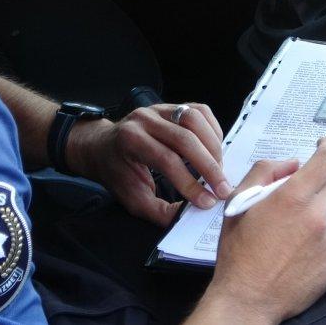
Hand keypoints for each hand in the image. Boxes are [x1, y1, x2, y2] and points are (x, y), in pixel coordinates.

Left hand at [67, 103, 232, 225]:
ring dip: (213, 146)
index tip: (207, 202)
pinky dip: (212, 130)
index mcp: (130, 140)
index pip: (167, 160)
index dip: (189, 182)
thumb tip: (187, 217)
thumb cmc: (117, 173)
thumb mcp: (132, 198)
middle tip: (223, 189)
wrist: (102, 147)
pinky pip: (199, 111)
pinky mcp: (171, 106)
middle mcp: (144, 119)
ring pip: (195, 118)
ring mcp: (158, 108)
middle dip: (209, 166)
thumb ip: (158, 211)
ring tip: (219, 169)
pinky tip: (214, 150)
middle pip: (184, 138)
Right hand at [189, 138, 325, 324]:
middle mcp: (317, 216)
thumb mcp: (239, 203)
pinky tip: (300, 248)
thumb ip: (264, 172)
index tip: (324, 146)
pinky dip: (322, 235)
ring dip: (321, 209)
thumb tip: (291, 164)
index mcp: (293, 197)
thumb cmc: (239, 252)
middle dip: (323, 178)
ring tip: (296, 227)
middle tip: (303, 189)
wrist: (248, 298)